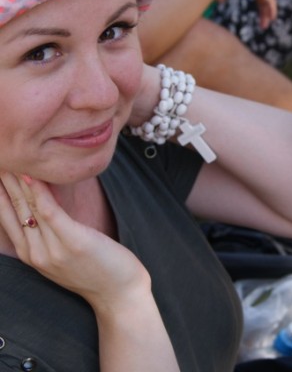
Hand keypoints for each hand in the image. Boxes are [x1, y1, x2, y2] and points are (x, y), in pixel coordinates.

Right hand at [0, 172, 150, 309]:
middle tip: (0, 157)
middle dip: (3, 181)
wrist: (119, 293)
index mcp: (31, 255)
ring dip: (15, 180)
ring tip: (10, 159)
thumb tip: (42, 204)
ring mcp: (51, 249)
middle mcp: (35, 253)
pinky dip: (38, 192)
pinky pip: (49, 212)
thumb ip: (49, 233)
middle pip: (12, 210)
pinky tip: (30, 174)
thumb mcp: (64, 253)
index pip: (6, 217)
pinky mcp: (72, 242)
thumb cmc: (96, 269)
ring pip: (27, 208)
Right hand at [216, 0, 276, 28]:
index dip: (260, 7)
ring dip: (267, 14)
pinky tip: (272, 18)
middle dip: (264, 12)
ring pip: (268, 2)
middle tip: (263, 25)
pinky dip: (272, 10)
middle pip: (264, 0)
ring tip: (264, 26)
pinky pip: (271, 1)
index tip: (260, 17)